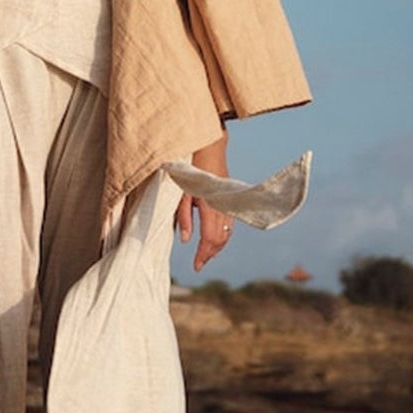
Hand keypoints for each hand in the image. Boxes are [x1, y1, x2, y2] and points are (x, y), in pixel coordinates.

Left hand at [176, 130, 231, 272]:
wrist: (210, 146)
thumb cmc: (190, 167)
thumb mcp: (182, 191)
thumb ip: (184, 216)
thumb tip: (186, 240)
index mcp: (210, 206)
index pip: (209, 238)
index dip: (203, 255)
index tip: (196, 266)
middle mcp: (223, 207)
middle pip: (221, 238)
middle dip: (210, 253)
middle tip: (200, 263)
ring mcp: (229, 202)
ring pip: (228, 232)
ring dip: (218, 245)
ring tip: (207, 254)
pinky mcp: (230, 198)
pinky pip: (230, 222)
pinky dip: (223, 234)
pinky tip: (216, 238)